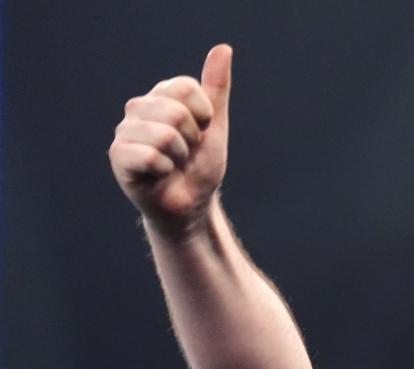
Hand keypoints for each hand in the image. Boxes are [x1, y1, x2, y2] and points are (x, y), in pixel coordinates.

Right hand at [109, 44, 232, 233]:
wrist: (191, 203)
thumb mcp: (215, 125)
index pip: (185, 87)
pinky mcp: (118, 156)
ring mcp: (125, 131)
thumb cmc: (200, 165)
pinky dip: (165, 170)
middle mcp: (139, 108)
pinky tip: (160, 174)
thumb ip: (217, 88)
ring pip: (164, 135)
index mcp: (161, 95)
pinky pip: (150, 156)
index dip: (203, 115)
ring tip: (173, 163)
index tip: (201, 131)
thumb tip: (223, 48)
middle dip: (192, 138)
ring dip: (179, 156)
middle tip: (186, 152)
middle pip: (176, 111)